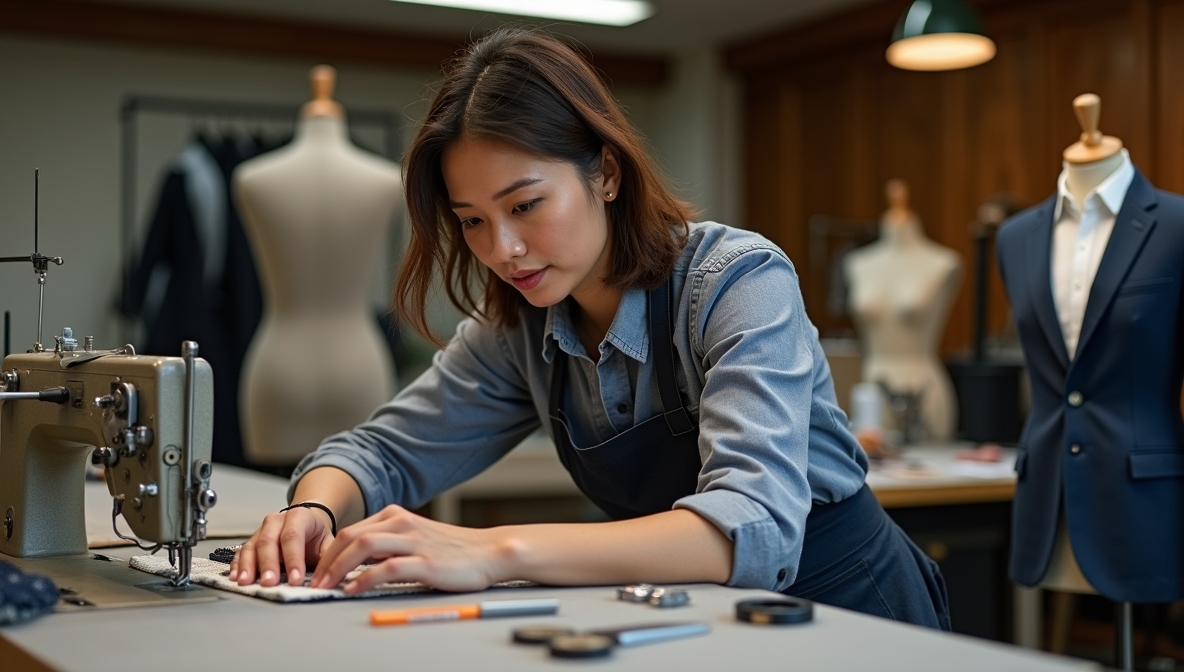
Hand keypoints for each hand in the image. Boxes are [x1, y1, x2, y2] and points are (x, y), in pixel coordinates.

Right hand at [229, 506, 334, 586]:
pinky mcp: (251, 542)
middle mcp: (276, 521)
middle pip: (268, 541)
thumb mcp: (328, 542)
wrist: (306, 524)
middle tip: (270, 583)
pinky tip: (236, 577)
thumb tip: (331, 576)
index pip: (293, 536)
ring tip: (246, 582)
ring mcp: (261, 531)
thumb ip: (330, 557)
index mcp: (298, 516)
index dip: (294, 559)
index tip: (296, 579)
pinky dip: (237, 565)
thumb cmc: (315, 536)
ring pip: (251, 547)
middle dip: (268, 564)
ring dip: (248, 566)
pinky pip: (240, 552)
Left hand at [310, 505, 507, 593]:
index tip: (319, 571)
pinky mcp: (425, 562)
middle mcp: (402, 524)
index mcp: (397, 516)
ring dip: (338, 568)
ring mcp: (413, 541)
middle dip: (326, 561)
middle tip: (315, 581)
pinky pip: (386, 568)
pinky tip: (353, 590)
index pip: (351, 531)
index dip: (329, 552)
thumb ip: (389, 545)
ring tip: (326, 586)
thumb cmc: (454, 550)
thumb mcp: (417, 538)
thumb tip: (356, 564)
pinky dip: (364, 579)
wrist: (489, 552)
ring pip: (363, 547)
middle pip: (351, 536)